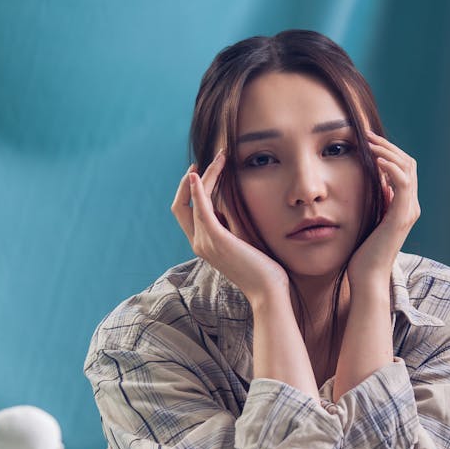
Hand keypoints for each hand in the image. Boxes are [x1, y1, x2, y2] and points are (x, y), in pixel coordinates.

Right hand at [171, 152, 289, 304]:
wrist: (268, 291)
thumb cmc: (262, 269)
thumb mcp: (243, 242)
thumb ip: (232, 226)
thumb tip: (230, 206)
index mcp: (203, 245)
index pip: (187, 212)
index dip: (190, 190)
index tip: (203, 171)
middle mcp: (198, 243)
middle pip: (182, 204)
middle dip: (191, 180)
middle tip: (213, 159)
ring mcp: (204, 242)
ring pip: (194, 200)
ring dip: (207, 175)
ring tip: (222, 157)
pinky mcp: (215, 238)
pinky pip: (200, 208)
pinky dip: (196, 190)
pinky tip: (196, 174)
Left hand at [346, 132, 419, 290]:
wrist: (367, 278)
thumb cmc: (363, 254)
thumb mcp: (368, 221)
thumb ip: (376, 203)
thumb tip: (375, 183)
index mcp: (404, 207)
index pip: (404, 169)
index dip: (388, 152)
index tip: (367, 142)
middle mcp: (410, 207)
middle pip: (408, 164)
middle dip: (388, 146)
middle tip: (367, 135)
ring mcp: (408, 211)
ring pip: (407, 168)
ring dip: (388, 151)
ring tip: (369, 142)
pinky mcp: (401, 216)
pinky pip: (403, 182)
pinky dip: (391, 167)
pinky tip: (375, 159)